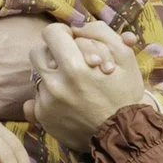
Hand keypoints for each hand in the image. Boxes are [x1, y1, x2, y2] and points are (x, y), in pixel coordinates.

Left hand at [28, 19, 149, 156]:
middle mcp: (55, 84)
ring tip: (72, 84)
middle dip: (52, 52)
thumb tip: (76, 27)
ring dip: (52, 75)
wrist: (121, 135)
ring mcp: (46, 102)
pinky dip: (50, 95)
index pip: (51, 33)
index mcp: (74, 66)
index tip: (71, 41)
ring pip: (38, 75)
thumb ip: (100, 32)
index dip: (62, 33)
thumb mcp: (125, 56)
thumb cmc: (124, 94)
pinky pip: (37, 96)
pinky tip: (68, 101)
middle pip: (37, 52)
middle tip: (69, 61)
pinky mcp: (43, 117)